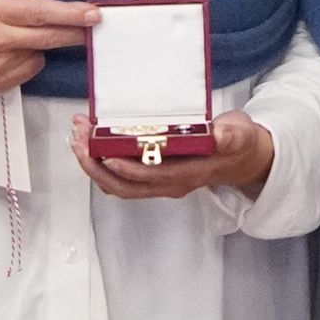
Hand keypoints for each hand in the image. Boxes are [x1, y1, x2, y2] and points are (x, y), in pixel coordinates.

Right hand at [0, 0, 94, 97]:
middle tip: (91, 24)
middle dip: (74, 31)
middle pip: (46, 37)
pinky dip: (29, 58)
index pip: (37, 12)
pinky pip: (27, 71)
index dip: (69, 13)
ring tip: (26, 29)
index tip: (92, 13)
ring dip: (45, 42)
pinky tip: (14, 46)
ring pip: (38, 55)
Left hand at [78, 113, 273, 203]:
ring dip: (93, 163)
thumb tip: (219, 135)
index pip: (152, 176)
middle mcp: (169, 182)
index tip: (107, 153)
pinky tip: (90, 142)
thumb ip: (232, 135)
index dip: (128, 168)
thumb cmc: (238, 143)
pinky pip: (120, 177)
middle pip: (125, 184)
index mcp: (188, 173)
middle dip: (97, 164)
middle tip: (79, 137)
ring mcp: (159, 182)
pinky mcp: (152, 175)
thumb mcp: (241, 135)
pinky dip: (101, 162)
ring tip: (77, 136)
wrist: (242, 158)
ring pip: (118, 183)